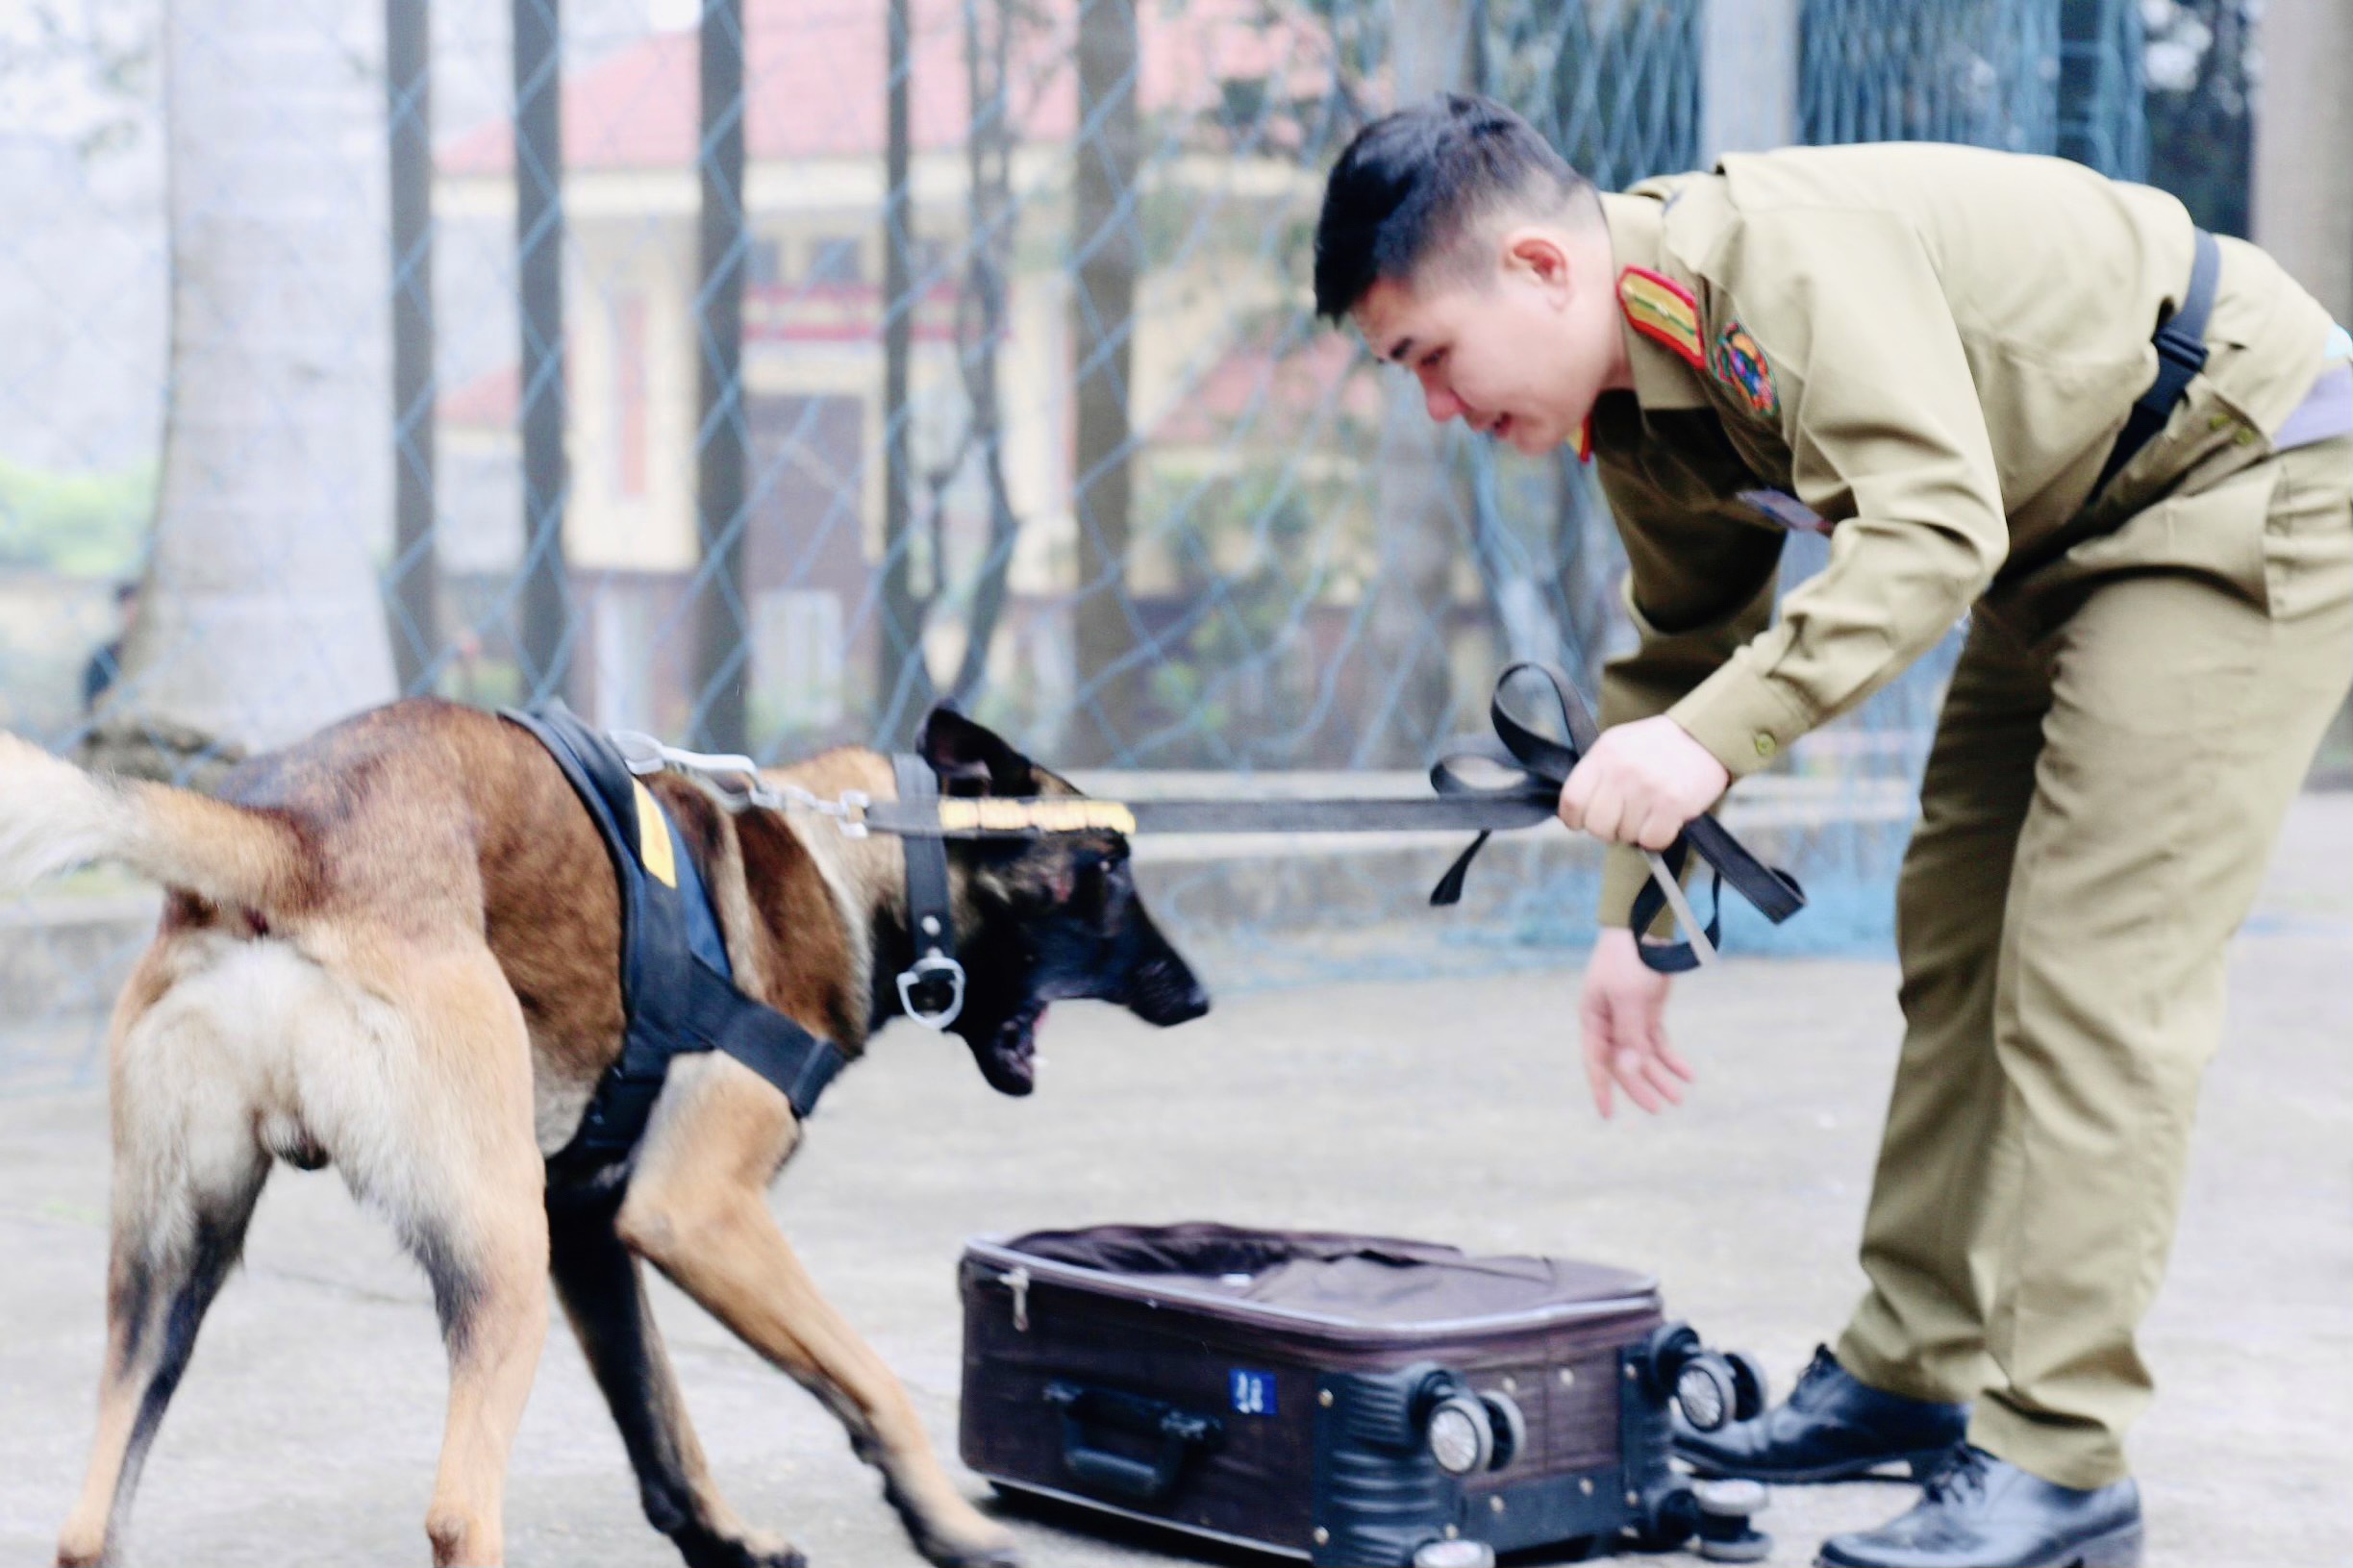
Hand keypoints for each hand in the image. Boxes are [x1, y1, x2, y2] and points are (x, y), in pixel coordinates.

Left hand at [1558, 715, 1728, 849]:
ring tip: (1649, 812)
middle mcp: (1622, 770)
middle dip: (1608, 830)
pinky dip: (1657, 838)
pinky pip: (1651, 841)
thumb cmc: (1658, 747)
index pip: (1572, 799)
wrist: (1706, 737)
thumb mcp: (1618, 745)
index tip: (1581, 824)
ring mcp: (1647, 787)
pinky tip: (1664, 821)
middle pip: (1597, 825)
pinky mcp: (1672, 803)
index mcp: (1604, 753)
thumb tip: (1577, 813)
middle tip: (1623, 820)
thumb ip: (1596, 773)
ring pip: (1625, 835)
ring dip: (1636, 832)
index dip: (1574, 820)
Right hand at [1579, 928, 1692, 1117]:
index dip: (1602, 1089)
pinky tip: (1687, 1073)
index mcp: (1593, 1020)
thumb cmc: (1629, 959)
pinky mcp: (1647, 1011)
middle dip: (1642, 1086)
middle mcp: (1609, 1023)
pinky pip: (1658, 1042)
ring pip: (1644, 1056)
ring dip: (1661, 1076)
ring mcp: (1629, 1017)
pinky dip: (1671, 1058)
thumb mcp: (1629, 999)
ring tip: (1679, 1096)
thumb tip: (1629, 1071)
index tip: (1608, 1115)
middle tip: (1662, 1108)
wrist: (1644, 925)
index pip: (1596, 1062)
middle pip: (1625, 1063)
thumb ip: (1630, 1036)